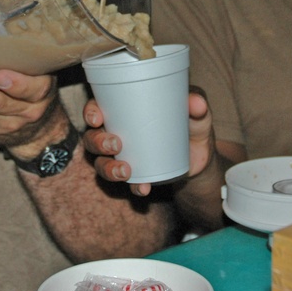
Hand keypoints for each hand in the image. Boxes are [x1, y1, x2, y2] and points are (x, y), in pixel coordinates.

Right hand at [83, 88, 215, 196]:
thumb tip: (196, 102)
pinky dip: (134, 187)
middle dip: (98, 142)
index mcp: (123, 111)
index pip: (96, 109)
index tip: (97, 118)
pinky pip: (128, 184)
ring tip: (125, 171)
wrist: (201, 157)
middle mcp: (116, 133)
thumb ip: (197, 107)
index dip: (90, 112)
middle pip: (92, 138)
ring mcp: (123, 157)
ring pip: (102, 164)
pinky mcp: (136, 176)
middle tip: (115, 144)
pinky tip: (144, 188)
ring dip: (108, 168)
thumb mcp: (196, 114)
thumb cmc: (191, 124)